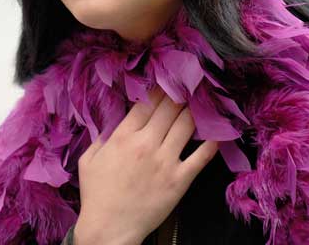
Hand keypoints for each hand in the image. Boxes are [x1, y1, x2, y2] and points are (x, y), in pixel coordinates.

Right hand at [73, 86, 218, 244]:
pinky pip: (200, 157)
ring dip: (195, 109)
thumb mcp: (89, 159)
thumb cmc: (97, 194)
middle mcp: (146, 144)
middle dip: (180, 92)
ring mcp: (165, 161)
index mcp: (123, 136)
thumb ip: (101, 135)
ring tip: (203, 99)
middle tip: (189, 82)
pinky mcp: (179, 180)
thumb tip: (115, 118)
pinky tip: (219, 131)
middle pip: (169, 108)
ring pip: (186, 125)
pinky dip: (212, 142)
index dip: (160, 87)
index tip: (167, 78)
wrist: (109, 230)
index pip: (147, 102)